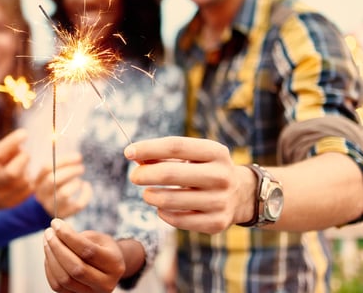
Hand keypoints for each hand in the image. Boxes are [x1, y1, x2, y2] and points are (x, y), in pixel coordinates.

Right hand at [0, 129, 32, 210]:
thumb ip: (4, 150)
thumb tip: (21, 144)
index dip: (11, 142)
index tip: (24, 133)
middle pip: (11, 173)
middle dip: (23, 159)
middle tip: (25, 153)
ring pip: (22, 182)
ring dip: (27, 169)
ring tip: (22, 166)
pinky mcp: (9, 204)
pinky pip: (28, 190)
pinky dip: (29, 180)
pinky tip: (23, 176)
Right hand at [34, 152, 91, 217]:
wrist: (45, 212)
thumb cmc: (53, 188)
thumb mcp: (51, 176)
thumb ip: (61, 166)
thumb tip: (77, 157)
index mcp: (38, 181)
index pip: (47, 167)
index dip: (64, 160)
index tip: (78, 157)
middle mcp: (42, 194)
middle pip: (52, 180)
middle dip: (70, 172)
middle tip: (81, 168)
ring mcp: (51, 205)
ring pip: (64, 194)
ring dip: (75, 184)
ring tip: (80, 181)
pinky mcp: (63, 214)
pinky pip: (77, 205)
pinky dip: (86, 195)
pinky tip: (86, 187)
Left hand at [43, 218, 124, 292]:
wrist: (109, 269)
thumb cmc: (101, 249)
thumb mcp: (97, 238)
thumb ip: (79, 237)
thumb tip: (56, 233)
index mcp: (115, 264)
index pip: (87, 251)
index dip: (68, 236)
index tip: (56, 223)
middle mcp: (106, 283)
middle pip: (76, 268)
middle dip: (57, 248)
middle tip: (48, 232)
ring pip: (64, 279)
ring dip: (51, 257)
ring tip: (47, 241)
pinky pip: (57, 286)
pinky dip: (49, 268)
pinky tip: (49, 255)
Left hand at [124, 136, 254, 233]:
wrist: (240, 194)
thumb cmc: (204, 169)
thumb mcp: (192, 155)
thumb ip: (163, 155)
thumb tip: (134, 156)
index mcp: (215, 152)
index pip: (175, 146)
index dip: (148, 148)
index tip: (128, 152)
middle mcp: (221, 175)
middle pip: (170, 173)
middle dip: (144, 175)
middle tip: (134, 177)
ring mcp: (220, 201)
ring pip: (169, 200)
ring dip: (150, 195)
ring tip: (148, 193)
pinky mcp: (216, 223)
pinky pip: (177, 220)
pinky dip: (162, 213)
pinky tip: (162, 207)